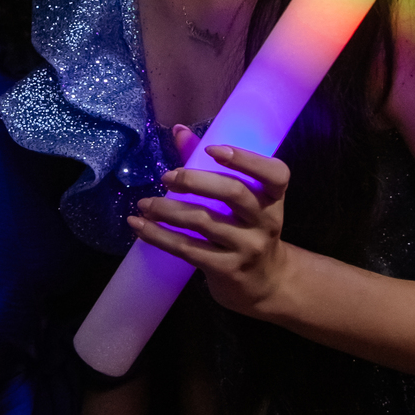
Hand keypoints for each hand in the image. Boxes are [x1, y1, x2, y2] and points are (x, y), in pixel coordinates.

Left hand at [129, 124, 290, 315]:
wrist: (265, 283)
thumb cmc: (247, 229)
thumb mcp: (242, 199)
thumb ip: (212, 164)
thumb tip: (178, 130)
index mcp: (273, 197)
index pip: (275, 174)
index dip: (246, 159)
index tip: (214, 149)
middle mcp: (265, 221)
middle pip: (233, 193)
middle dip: (195, 181)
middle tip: (167, 177)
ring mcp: (247, 247)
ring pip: (203, 222)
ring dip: (167, 210)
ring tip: (144, 204)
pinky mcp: (227, 269)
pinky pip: (188, 249)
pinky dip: (159, 236)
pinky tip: (140, 226)